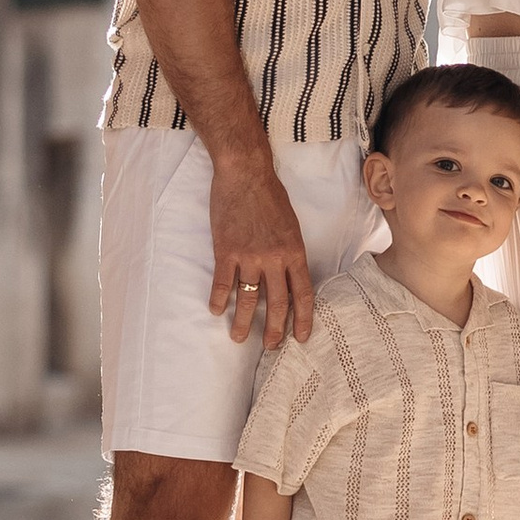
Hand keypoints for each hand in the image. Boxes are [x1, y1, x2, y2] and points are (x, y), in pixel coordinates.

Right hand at [209, 150, 315, 347]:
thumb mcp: (290, 224)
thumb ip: (290, 251)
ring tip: (238, 337)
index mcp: (294, 252)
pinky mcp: (226, 251)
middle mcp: (274, 258)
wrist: (244, 173)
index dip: (303, 319)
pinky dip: (219, 300)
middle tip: (270, 346)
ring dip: (242, 322)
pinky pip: (223, 284)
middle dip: (274, 329)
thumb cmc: (269, 195)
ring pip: (248, 299)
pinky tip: (216, 311)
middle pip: (277, 303)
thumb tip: (287, 275)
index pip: (302, 294)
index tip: (301, 337)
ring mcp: (249, 256)